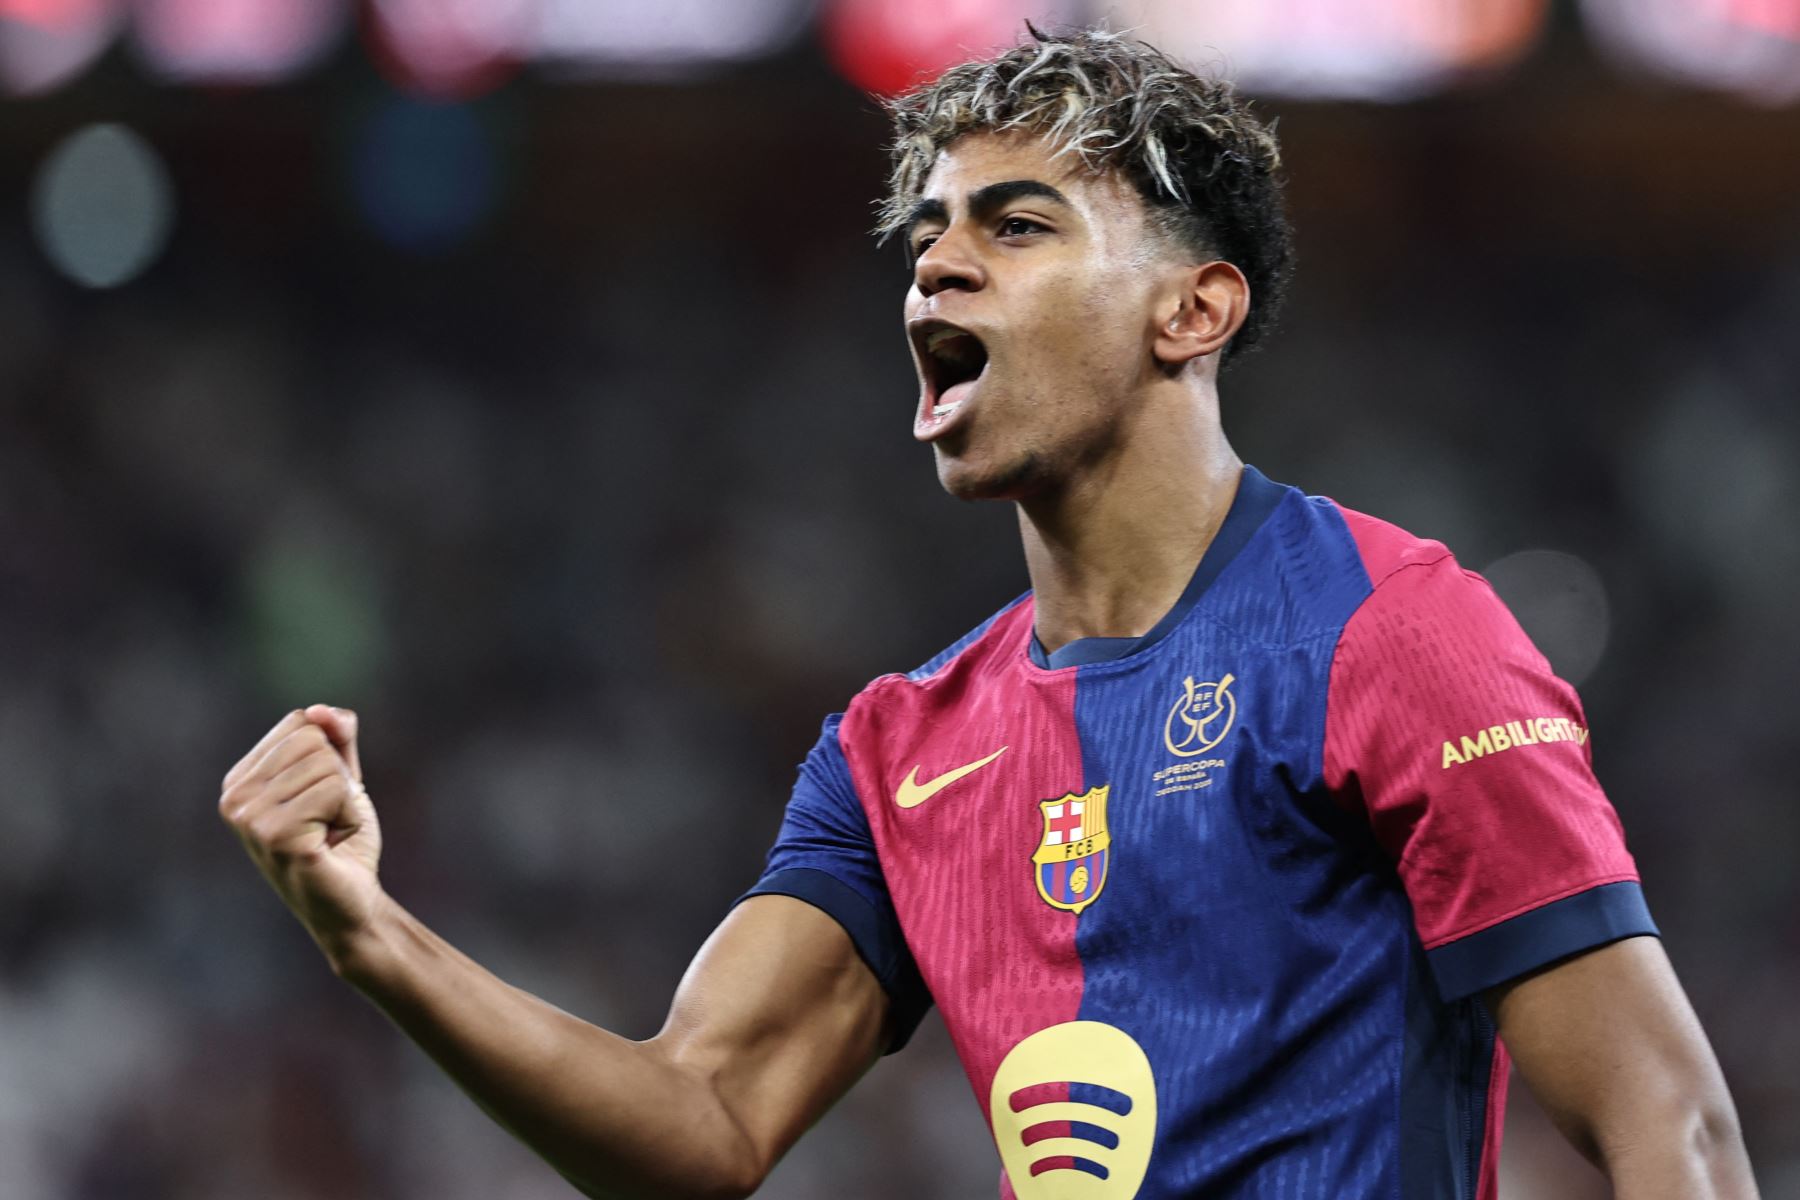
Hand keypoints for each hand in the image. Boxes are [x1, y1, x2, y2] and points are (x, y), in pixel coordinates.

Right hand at [220, 706, 385, 961]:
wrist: (351, 904)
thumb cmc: (340, 842)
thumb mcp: (340, 778)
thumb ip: (335, 737)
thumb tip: (321, 710)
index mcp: (240, 780)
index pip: (300, 723)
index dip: (329, 758)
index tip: (320, 800)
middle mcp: (234, 798)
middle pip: (313, 741)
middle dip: (339, 780)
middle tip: (327, 821)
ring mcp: (250, 820)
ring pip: (327, 766)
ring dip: (346, 802)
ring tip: (328, 834)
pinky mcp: (277, 837)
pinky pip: (335, 791)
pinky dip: (350, 817)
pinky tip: (331, 845)